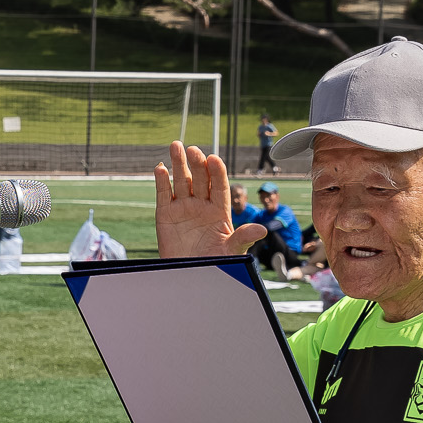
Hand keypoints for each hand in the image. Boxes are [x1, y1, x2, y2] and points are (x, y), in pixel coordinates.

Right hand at [154, 141, 267, 258]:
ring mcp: (183, 208)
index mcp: (219, 211)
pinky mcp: (165, 214)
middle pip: (200, 179)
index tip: (214, 159)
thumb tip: (262, 230)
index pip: (219, 186)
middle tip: (193, 150)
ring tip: (176, 146)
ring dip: (178, 163)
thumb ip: (243, 238)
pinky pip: (164, 194)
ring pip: (181, 181)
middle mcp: (201, 205)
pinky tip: (160, 167)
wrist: (189, 277)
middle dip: (197, 164)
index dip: (217, 172)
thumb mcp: (230, 252)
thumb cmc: (214, 265)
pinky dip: (161, 181)